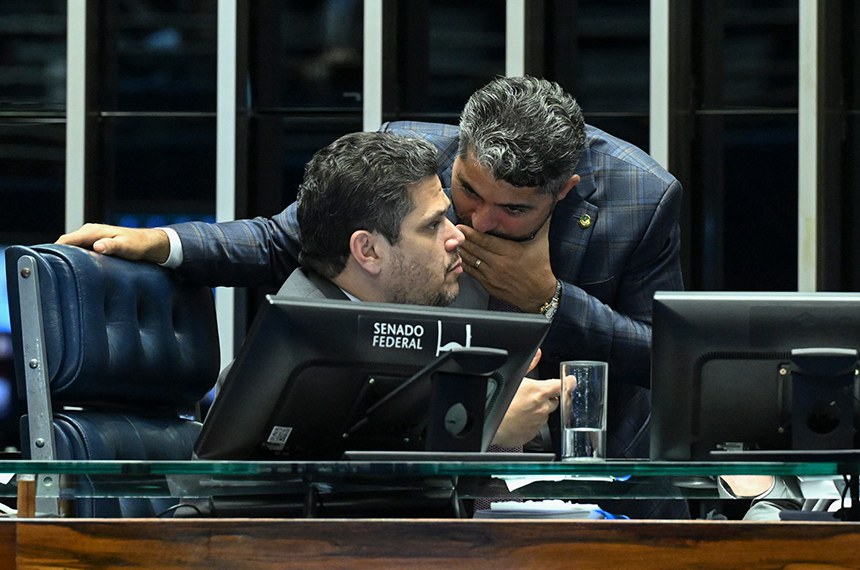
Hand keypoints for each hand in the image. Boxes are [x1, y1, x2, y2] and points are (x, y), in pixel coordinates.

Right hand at [56, 223, 170, 263]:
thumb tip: (98, 246)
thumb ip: (112, 246)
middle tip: (51, 271)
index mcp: (92, 231)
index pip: (66, 240)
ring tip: (59, 271)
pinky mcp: (94, 240)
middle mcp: (89, 231)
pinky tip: (73, 266)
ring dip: (66, 255)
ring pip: (72, 245)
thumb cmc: (138, 245)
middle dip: (57, 254)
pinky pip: (79, 247)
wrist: (148, 242)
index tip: (46, 264)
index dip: (54, 250)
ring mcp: (91, 235)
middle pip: (66, 242)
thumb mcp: (126, 247)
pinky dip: (74, 254)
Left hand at [457, 218, 556, 311]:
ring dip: (462, 251)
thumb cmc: (540, 269)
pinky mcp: (489, 285)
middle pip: (475, 250)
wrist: (540, 295)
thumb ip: (540, 225)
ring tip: (456, 243)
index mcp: (510, 252)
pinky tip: (462, 258)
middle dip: (463, 240)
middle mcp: (498, 264)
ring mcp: (492, 276)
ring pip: (471, 261)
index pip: (484, 241)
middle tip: (454, 232)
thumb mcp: (541, 244)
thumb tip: (543, 208)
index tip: (462, 226)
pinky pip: (472, 273)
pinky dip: (466, 264)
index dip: (471, 233)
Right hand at [493, 350, 559, 447]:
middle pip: (554, 402)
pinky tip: (517, 420)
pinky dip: (529, 424)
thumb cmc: (497, 402)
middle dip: (547, 399)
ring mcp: (537, 423)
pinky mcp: (531, 435)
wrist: (486, 426)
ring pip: (543, 415)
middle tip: (531, 397)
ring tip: (520, 409)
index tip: (571, 381)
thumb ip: (529, 365)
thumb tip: (537, 354)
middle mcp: (542, 408)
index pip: (562, 386)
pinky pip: (535, 428)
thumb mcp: (513, 377)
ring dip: (537, 412)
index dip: (568, 383)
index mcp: (539, 392)